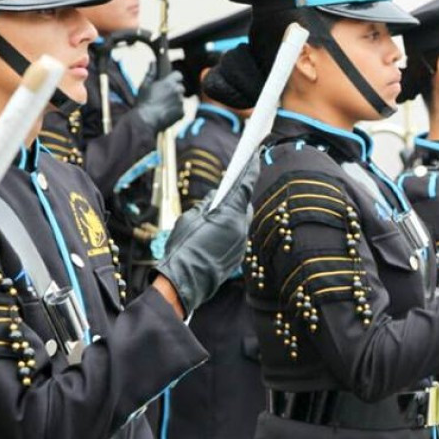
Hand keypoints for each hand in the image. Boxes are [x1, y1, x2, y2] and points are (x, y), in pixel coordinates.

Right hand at [133, 70, 184, 132]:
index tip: (169, 82)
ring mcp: (181, 102)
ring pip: (180, 99)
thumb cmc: (143, 103)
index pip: (178, 75)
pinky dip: (175, 111)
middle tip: (164, 97)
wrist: (146, 121)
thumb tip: (153, 62)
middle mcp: (177, 91)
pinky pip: (181, 110)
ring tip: (163, 107)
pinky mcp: (182, 113)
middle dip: (174, 91)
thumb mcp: (144, 86)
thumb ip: (151, 73)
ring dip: (175, 101)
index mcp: (168, 82)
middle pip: (180, 88)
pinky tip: (166, 114)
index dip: (174, 78)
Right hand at [154, 161, 255, 314]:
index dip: (251, 169)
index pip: (245, 186)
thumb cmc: (183, 248)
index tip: (256, 155)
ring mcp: (241, 245)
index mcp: (230, 215)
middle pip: (244, 206)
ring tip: (216, 215)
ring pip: (241, 224)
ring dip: (231, 217)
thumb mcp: (189, 218)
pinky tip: (214, 235)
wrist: (183, 283)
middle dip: (237, 198)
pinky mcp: (237, 259)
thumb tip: (215, 198)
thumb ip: (206, 205)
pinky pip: (236, 239)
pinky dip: (228, 233)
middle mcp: (241, 229)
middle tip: (227, 190)